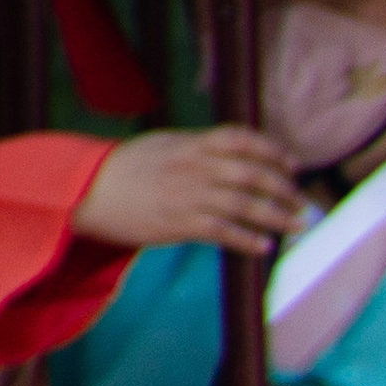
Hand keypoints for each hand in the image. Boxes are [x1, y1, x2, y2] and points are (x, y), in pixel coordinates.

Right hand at [74, 128, 309, 257]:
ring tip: (296, 226)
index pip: (241, 139)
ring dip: (277, 216)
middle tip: (302, 203)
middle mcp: (194, 166)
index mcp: (190, 144)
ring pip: (245, 204)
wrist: (83, 191)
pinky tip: (264, 247)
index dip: (272, 150)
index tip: (293, 164)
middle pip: (252, 173)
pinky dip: (248, 239)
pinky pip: (224, 232)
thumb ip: (195, 148)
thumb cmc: (121, 170)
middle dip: (284, 189)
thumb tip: (227, 153)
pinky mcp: (178, 223)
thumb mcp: (161, 146)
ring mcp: (188, 194)